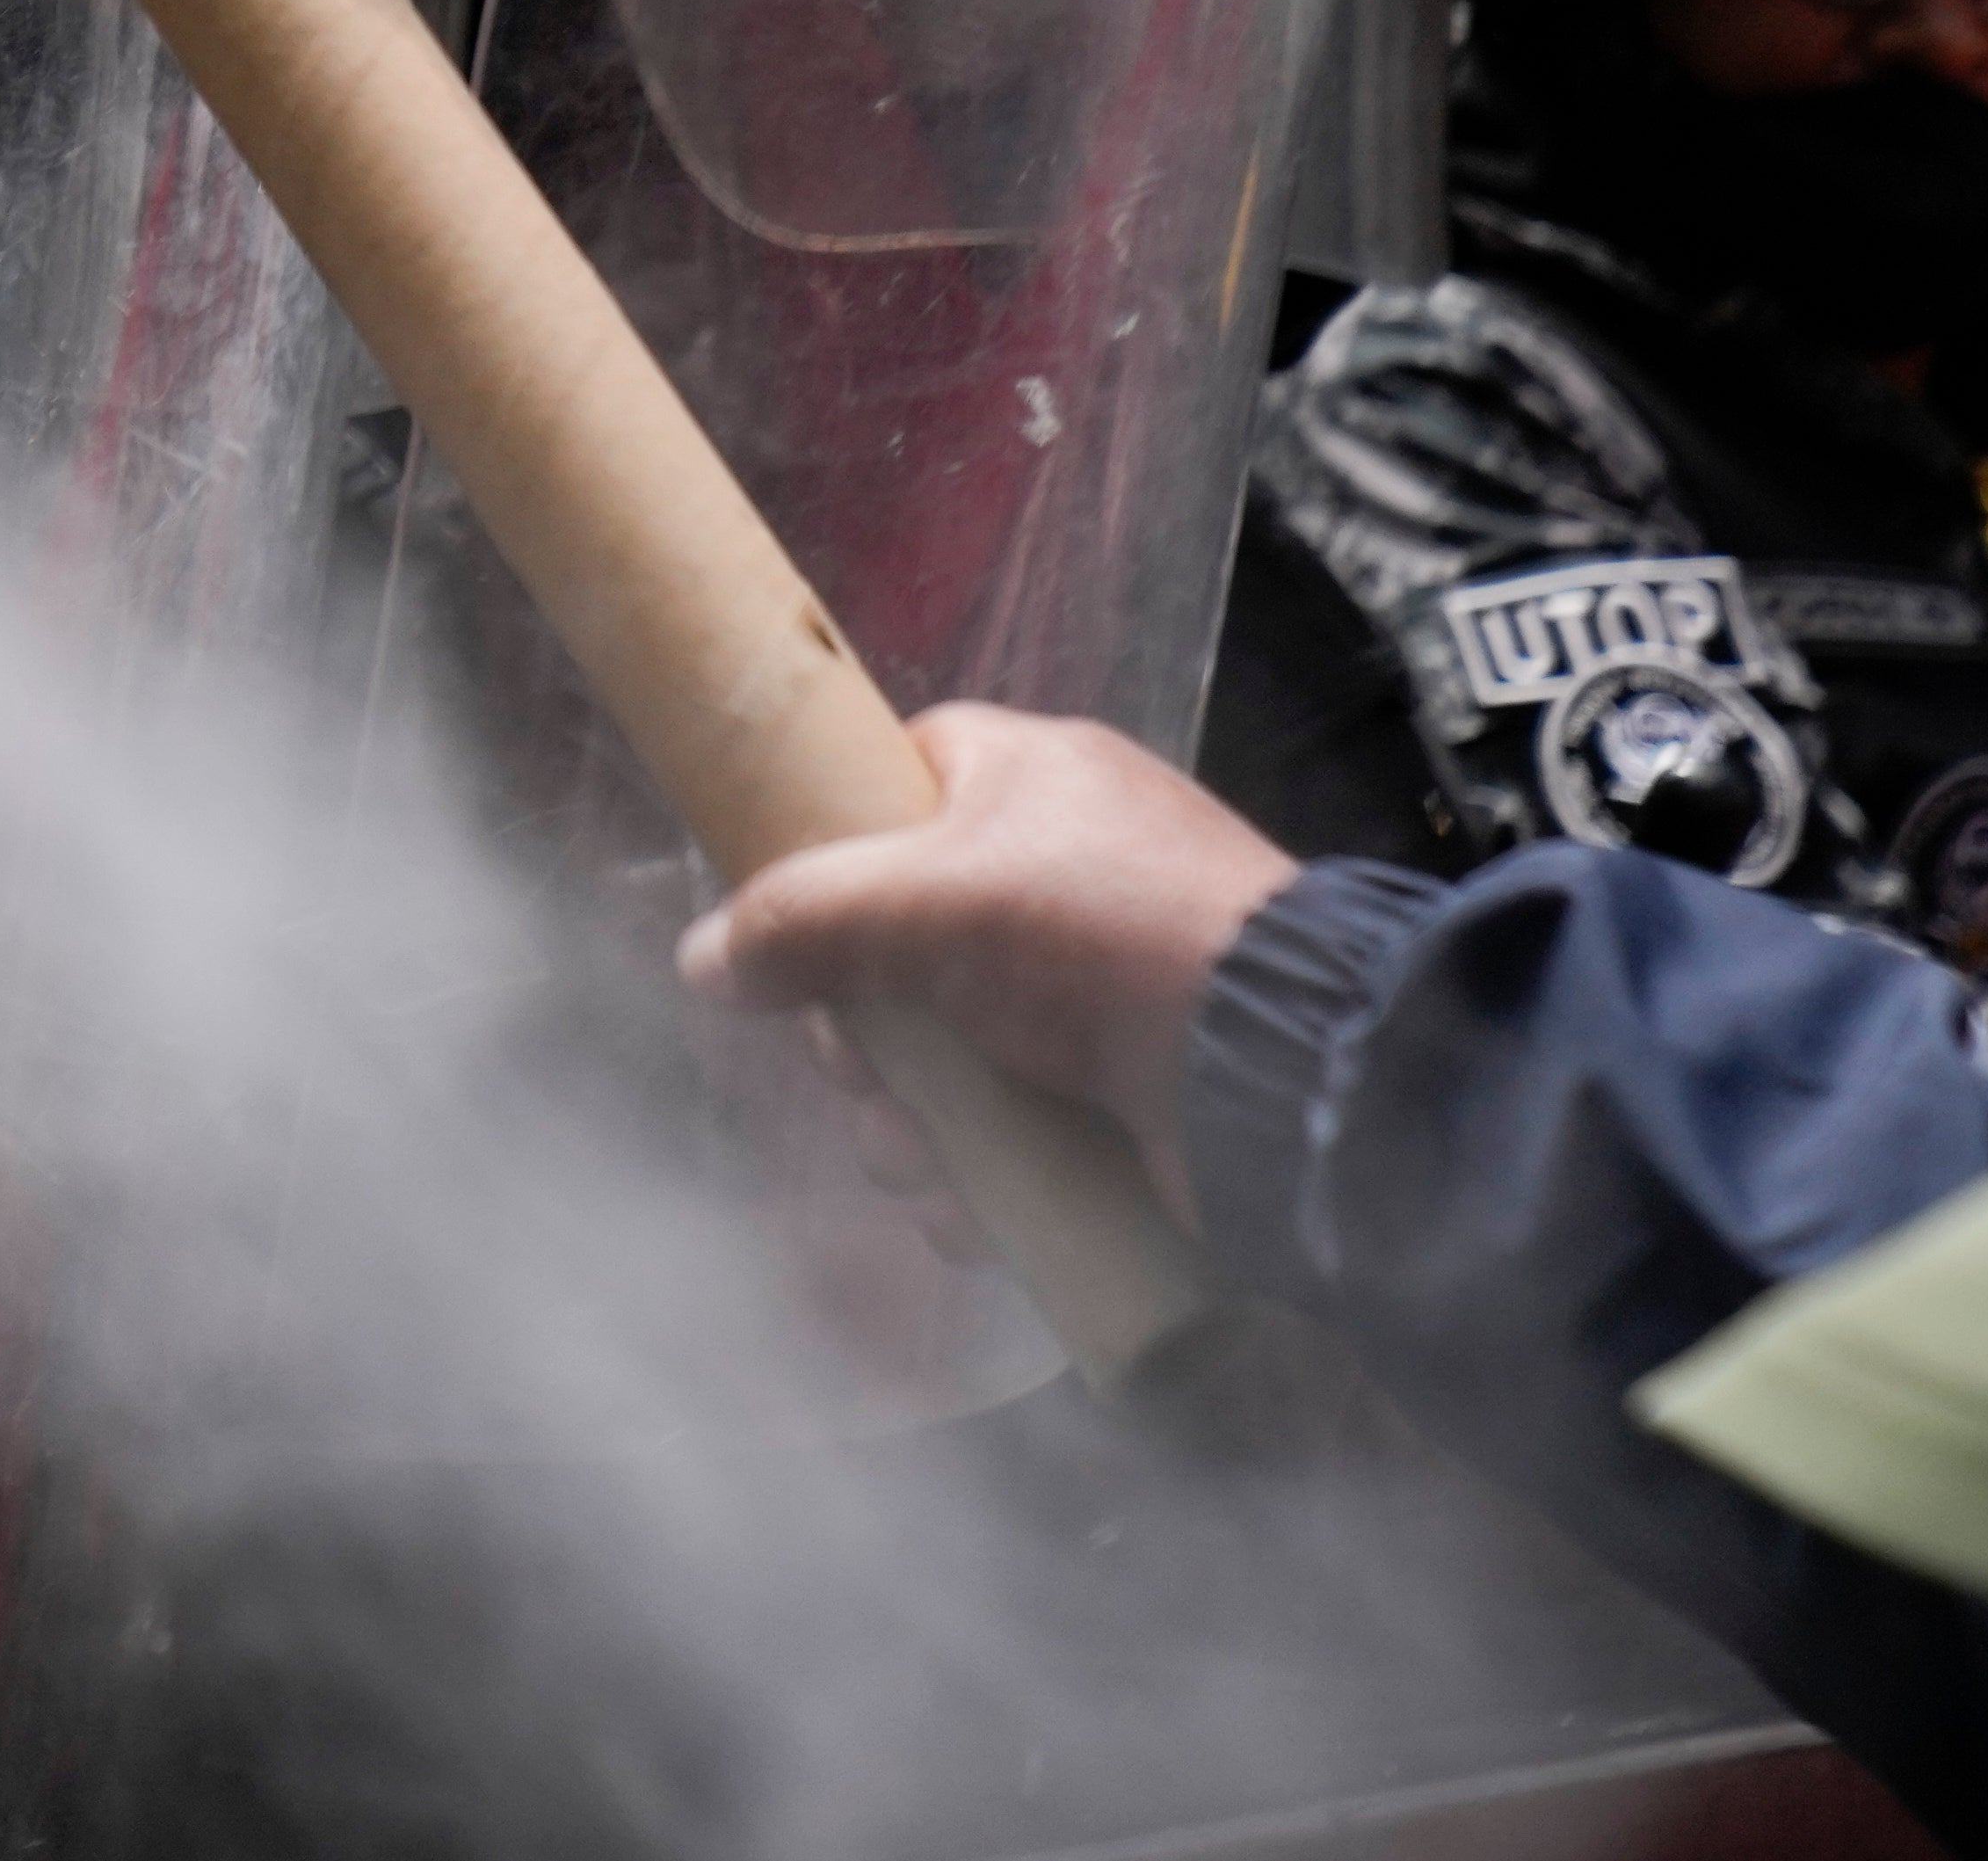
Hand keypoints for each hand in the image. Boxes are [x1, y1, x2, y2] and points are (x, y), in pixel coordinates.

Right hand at [674, 702, 1296, 1223]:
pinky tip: (969, 1206)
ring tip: (927, 1160)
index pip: (888, 782)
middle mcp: (1052, 875)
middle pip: (886, 945)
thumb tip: (703, 960)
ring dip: (903, 1122)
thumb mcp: (928, 901)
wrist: (1284, 1075)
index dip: (827, 855)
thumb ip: (800, 918)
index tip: (800, 930)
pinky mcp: (1108, 1091)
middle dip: (857, 1036)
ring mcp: (1083, 991)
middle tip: (871, 1070)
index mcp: (1024, 781)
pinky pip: (995, 1126)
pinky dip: (969, 1171)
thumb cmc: (1107, 940)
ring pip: (931, 1053)